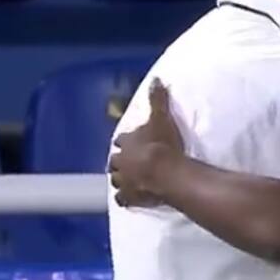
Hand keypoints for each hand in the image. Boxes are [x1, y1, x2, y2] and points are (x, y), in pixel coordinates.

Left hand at [109, 79, 183, 207]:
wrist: (164, 172)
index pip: (122, 140)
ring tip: (126, 181)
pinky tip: (128, 200)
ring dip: (120, 179)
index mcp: (127, 142)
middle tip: (126, 163)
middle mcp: (122, 161)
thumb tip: (155, 79)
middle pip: (115, 161)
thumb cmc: (163, 144)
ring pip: (116, 180)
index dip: (125, 141)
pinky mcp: (130, 197)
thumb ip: (157, 100)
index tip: (127, 142)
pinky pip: (123, 199)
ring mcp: (124, 181)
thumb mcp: (161, 118)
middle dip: (119, 161)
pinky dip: (125, 199)